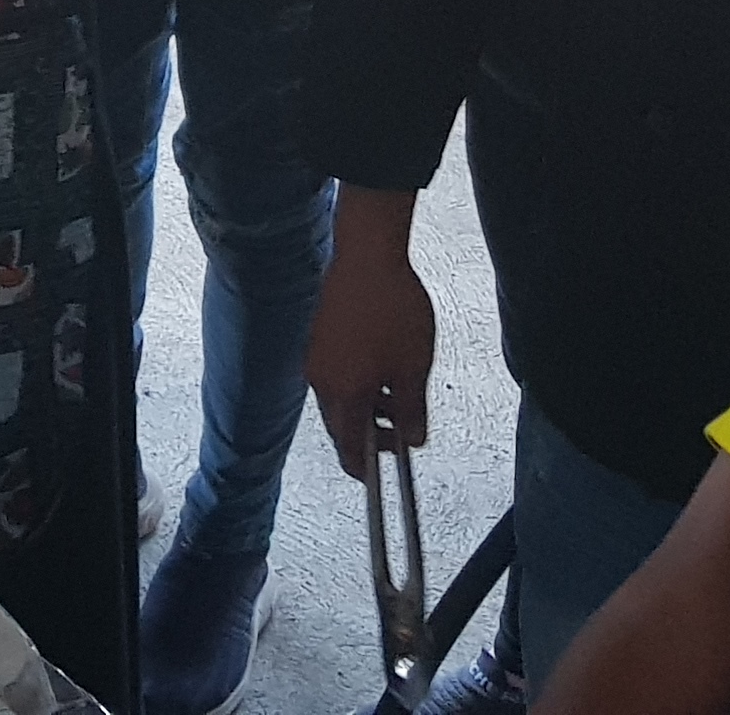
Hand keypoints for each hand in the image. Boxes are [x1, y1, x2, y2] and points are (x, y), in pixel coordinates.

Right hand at [306, 197, 436, 480]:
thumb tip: (414, 438)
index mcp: (344, 394)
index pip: (349, 449)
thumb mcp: (414, 366)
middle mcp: (321, 381)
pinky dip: (355, 382)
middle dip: (370, 434)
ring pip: (338, 398)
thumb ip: (412, 409)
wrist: (366, 256)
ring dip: (365, 406)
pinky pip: (334, 374)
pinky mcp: (317, 338)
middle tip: (400, 431)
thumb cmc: (391, 308)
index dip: (366, 467)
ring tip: (398, 394)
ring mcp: (315, 358)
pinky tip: (380, 365)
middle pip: (341, 425)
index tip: (380, 474)